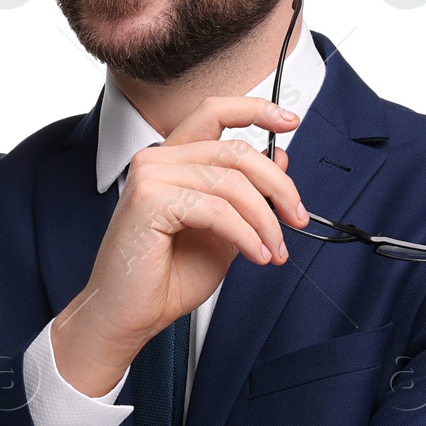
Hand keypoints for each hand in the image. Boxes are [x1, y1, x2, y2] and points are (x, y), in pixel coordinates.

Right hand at [52, 96, 307, 394]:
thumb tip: (280, 160)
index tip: (289, 120)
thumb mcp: (224, 232)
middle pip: (235, 150)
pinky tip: (256, 255)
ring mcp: (150, 176)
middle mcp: (157, 160)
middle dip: (277, 185)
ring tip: (274, 250)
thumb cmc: (166, 279)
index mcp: (172, 161)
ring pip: (231, 181)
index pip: (213, 112)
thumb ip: (247, 196)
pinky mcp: (149, 200)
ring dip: (264, 219)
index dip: (255, 109)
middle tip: (297, 217)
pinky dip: (246, 234)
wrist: (128, 317)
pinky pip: (217, 209)